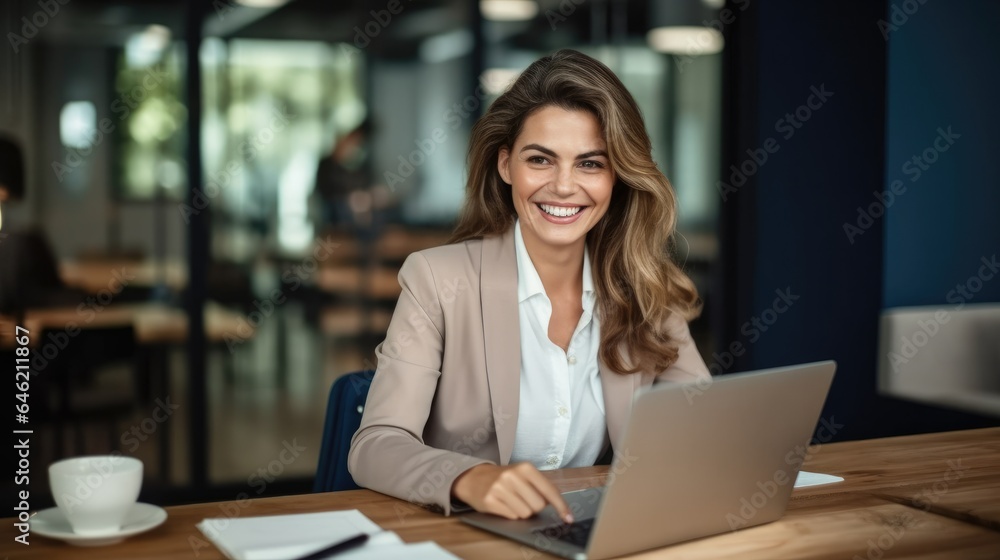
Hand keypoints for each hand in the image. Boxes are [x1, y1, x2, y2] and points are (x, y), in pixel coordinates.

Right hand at [451, 463, 572, 522]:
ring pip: (525, 513)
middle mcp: (512, 476)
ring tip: (511, 501)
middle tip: (523, 499)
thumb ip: (539, 486)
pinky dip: (511, 514)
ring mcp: (500, 488)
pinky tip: (503, 505)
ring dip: (522, 511)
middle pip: (538, 506)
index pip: (549, 490)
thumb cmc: (504, 478)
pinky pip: (512, 517)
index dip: (561, 506)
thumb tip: (558, 506)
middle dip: (534, 507)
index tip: (568, 517)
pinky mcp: (490, 501)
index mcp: (525, 468)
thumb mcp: (522, 474)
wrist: (473, 478)